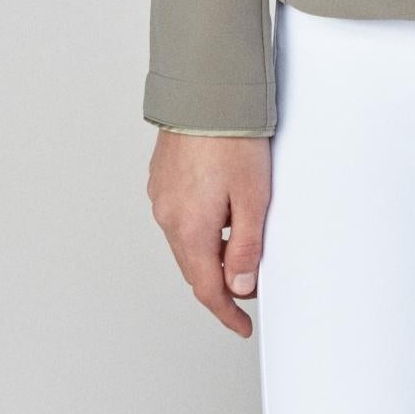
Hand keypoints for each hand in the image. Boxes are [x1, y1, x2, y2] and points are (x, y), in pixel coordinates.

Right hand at [147, 131, 271, 337]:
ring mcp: (161, 194)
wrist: (206, 88)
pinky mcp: (162, 175)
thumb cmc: (232, 135)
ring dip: (210, 251)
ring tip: (241, 244)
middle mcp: (168, 215)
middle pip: (194, 266)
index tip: (241, 325)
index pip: (206, 288)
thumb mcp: (253, 196)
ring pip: (186, 240)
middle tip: (248, 286)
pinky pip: (180, 214)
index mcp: (190, 228)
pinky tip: (221, 212)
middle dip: (220, 282)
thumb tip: (241, 286)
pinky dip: (200, 226)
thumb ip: (246, 246)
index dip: (226, 312)